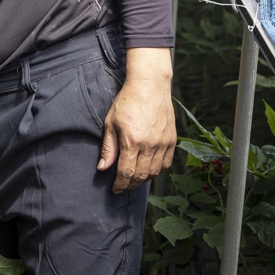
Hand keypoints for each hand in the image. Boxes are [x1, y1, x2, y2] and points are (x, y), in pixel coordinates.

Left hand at [97, 47, 176, 192]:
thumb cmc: (127, 101)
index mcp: (132, 141)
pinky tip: (149, 169)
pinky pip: (166, 164)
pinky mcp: (172, 140)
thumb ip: (108, 148)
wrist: (149, 86)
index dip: (120, 184)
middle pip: (142, 175)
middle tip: (123, 186)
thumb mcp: (111, 123)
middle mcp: (150, 145)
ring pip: (155, 172)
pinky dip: (158, 171)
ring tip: (134, 179)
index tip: (115, 188)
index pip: (126, 172)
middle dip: (131, 184)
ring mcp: (163, 143)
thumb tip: (103, 167)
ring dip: (144, 179)